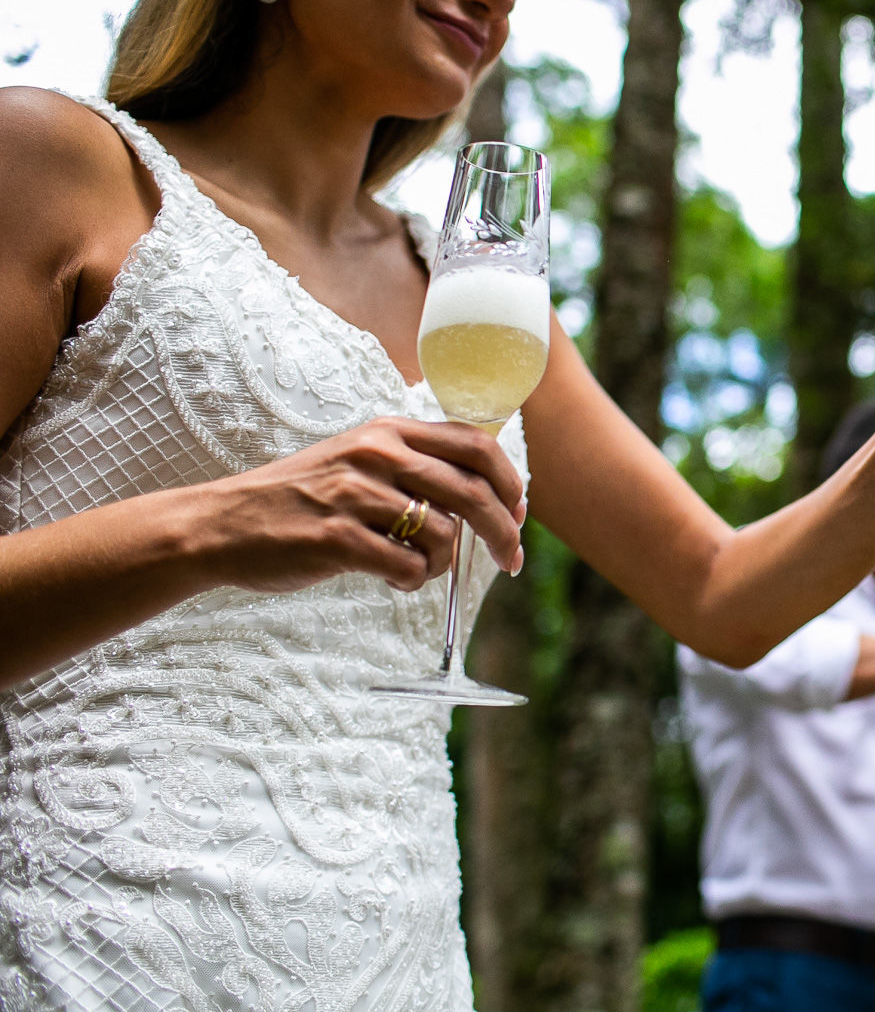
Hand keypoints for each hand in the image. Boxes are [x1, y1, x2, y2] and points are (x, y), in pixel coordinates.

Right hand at [200, 417, 525, 593]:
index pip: (476, 445)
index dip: (510, 482)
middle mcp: (377, 454)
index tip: (519, 513)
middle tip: (510, 561)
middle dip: (504, 533)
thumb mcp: (357, 460)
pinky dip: (411, 580)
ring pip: (443, 535)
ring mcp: (356, 494)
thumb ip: (411, 466)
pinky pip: (408, 566)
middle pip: (475, 492)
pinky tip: (390, 578)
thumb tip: (482, 495)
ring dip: (442, 564)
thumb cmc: (298, 499)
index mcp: (388, 431)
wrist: (219, 524)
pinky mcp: (337, 537)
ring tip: (415, 569)